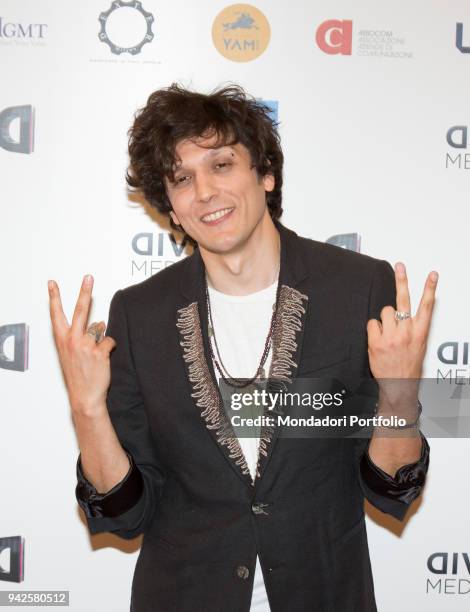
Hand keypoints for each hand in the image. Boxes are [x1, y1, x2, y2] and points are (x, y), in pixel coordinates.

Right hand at [48, 275, 115, 416]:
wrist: (85, 397)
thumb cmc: (78, 376)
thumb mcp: (72, 355)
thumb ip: (82, 337)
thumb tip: (99, 323)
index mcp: (62, 340)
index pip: (57, 314)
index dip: (54, 297)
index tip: (52, 283)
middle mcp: (72, 340)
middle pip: (80, 310)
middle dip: (84, 291)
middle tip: (89, 277)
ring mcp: (86, 345)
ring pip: (100, 328)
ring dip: (101, 338)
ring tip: (95, 355)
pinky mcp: (99, 352)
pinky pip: (110, 341)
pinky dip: (110, 348)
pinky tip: (104, 359)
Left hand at [367, 262, 437, 409]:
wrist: (398, 385)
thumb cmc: (408, 367)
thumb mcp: (419, 346)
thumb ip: (412, 329)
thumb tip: (401, 315)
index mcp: (420, 332)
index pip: (427, 306)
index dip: (430, 288)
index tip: (432, 275)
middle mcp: (406, 332)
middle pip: (403, 301)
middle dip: (402, 280)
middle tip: (400, 266)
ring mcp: (391, 336)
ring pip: (384, 312)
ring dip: (384, 320)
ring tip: (388, 334)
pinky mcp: (377, 342)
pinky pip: (372, 324)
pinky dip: (374, 329)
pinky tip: (378, 339)